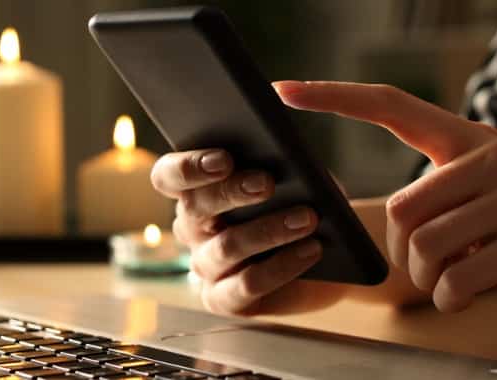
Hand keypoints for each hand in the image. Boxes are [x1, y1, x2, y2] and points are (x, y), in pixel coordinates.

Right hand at [150, 148, 324, 314]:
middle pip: (195, 208)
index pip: (168, 176)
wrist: (328, 253)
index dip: (188, 167)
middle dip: (231, 192)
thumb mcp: (292, 176)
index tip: (223, 159)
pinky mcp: (225, 299)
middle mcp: (192, 229)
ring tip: (307, 217)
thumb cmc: (302, 201)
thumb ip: (277, 162)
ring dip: (268, 230)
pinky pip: (246, 285)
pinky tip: (311, 249)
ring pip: (226, 247)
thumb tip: (282, 156)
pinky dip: (282, 266)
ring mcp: (206, 267)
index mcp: (195, 191)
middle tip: (267, 183)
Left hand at [273, 81, 496, 311]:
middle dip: (403, 253)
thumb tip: (405, 227)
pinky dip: (451, 297)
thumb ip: (455, 192)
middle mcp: (490, 158)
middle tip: (426, 272)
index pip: (393, 106)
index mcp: (473, 139)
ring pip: (428, 245)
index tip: (285, 89)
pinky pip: (461, 276)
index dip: (335, 97)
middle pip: (404, 207)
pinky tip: (465, 297)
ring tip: (451, 285)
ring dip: (428, 279)